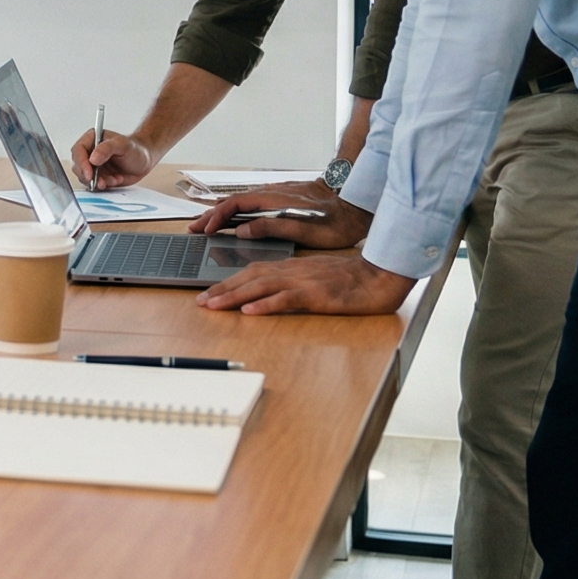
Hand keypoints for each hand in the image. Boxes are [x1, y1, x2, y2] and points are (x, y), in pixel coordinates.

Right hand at [71, 130, 157, 189]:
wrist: (144, 161)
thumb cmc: (135, 149)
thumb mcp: (123, 145)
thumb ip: (107, 148)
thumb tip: (92, 159)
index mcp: (92, 139)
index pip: (78, 151)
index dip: (81, 163)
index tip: (89, 174)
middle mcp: (90, 152)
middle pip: (78, 166)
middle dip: (89, 176)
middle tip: (102, 182)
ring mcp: (93, 165)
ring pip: (84, 177)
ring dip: (98, 182)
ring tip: (114, 179)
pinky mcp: (97, 176)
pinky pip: (93, 184)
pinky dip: (103, 186)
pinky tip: (115, 180)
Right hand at [186, 184, 367, 246]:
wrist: (357, 202)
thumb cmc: (337, 221)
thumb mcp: (307, 231)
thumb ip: (272, 228)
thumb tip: (241, 231)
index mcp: (274, 200)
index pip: (235, 205)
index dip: (216, 218)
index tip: (204, 232)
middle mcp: (272, 193)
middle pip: (233, 202)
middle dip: (210, 215)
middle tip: (193, 229)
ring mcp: (277, 194)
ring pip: (241, 202)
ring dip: (221, 213)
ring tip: (206, 225)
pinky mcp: (283, 198)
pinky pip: (251, 203)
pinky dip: (236, 211)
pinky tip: (233, 219)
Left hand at [197, 253, 413, 314]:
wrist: (377, 276)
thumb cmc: (349, 279)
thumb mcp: (314, 277)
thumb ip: (292, 283)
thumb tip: (269, 295)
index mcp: (290, 267)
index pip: (251, 272)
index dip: (227, 282)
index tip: (208, 294)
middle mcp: (291, 271)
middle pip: (249, 278)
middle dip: (221, 290)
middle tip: (199, 302)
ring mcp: (303, 281)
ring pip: (260, 286)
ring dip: (234, 296)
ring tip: (213, 306)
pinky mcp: (316, 294)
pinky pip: (286, 298)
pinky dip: (266, 304)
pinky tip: (250, 310)